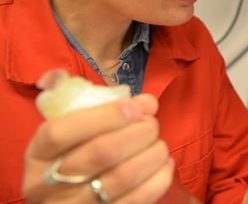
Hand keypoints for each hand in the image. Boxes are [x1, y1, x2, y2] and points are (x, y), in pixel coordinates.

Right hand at [22, 75, 173, 203]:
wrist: (72, 199)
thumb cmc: (77, 153)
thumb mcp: (71, 129)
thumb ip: (94, 104)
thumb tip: (142, 98)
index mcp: (38, 155)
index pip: (61, 132)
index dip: (104, 116)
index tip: (134, 107)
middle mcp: (48, 186)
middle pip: (99, 153)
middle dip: (137, 132)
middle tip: (152, 123)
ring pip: (122, 178)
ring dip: (152, 154)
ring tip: (159, 143)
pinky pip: (137, 200)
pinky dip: (158, 179)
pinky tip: (164, 165)